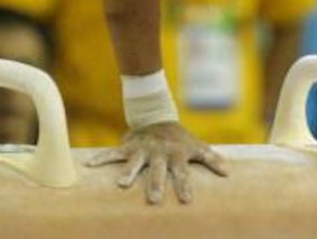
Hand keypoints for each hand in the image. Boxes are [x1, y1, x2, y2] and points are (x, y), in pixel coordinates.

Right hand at [87, 121, 227, 203]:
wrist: (157, 115)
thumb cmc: (179, 138)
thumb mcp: (196, 146)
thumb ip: (210, 159)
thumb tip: (228, 173)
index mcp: (177, 155)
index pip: (183, 173)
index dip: (185, 186)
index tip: (186, 201)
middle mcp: (160, 153)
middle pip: (158, 171)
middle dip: (156, 184)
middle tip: (154, 200)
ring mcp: (143, 149)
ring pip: (135, 162)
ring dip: (129, 173)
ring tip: (122, 185)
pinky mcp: (128, 146)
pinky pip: (112, 153)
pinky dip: (101, 158)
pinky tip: (88, 165)